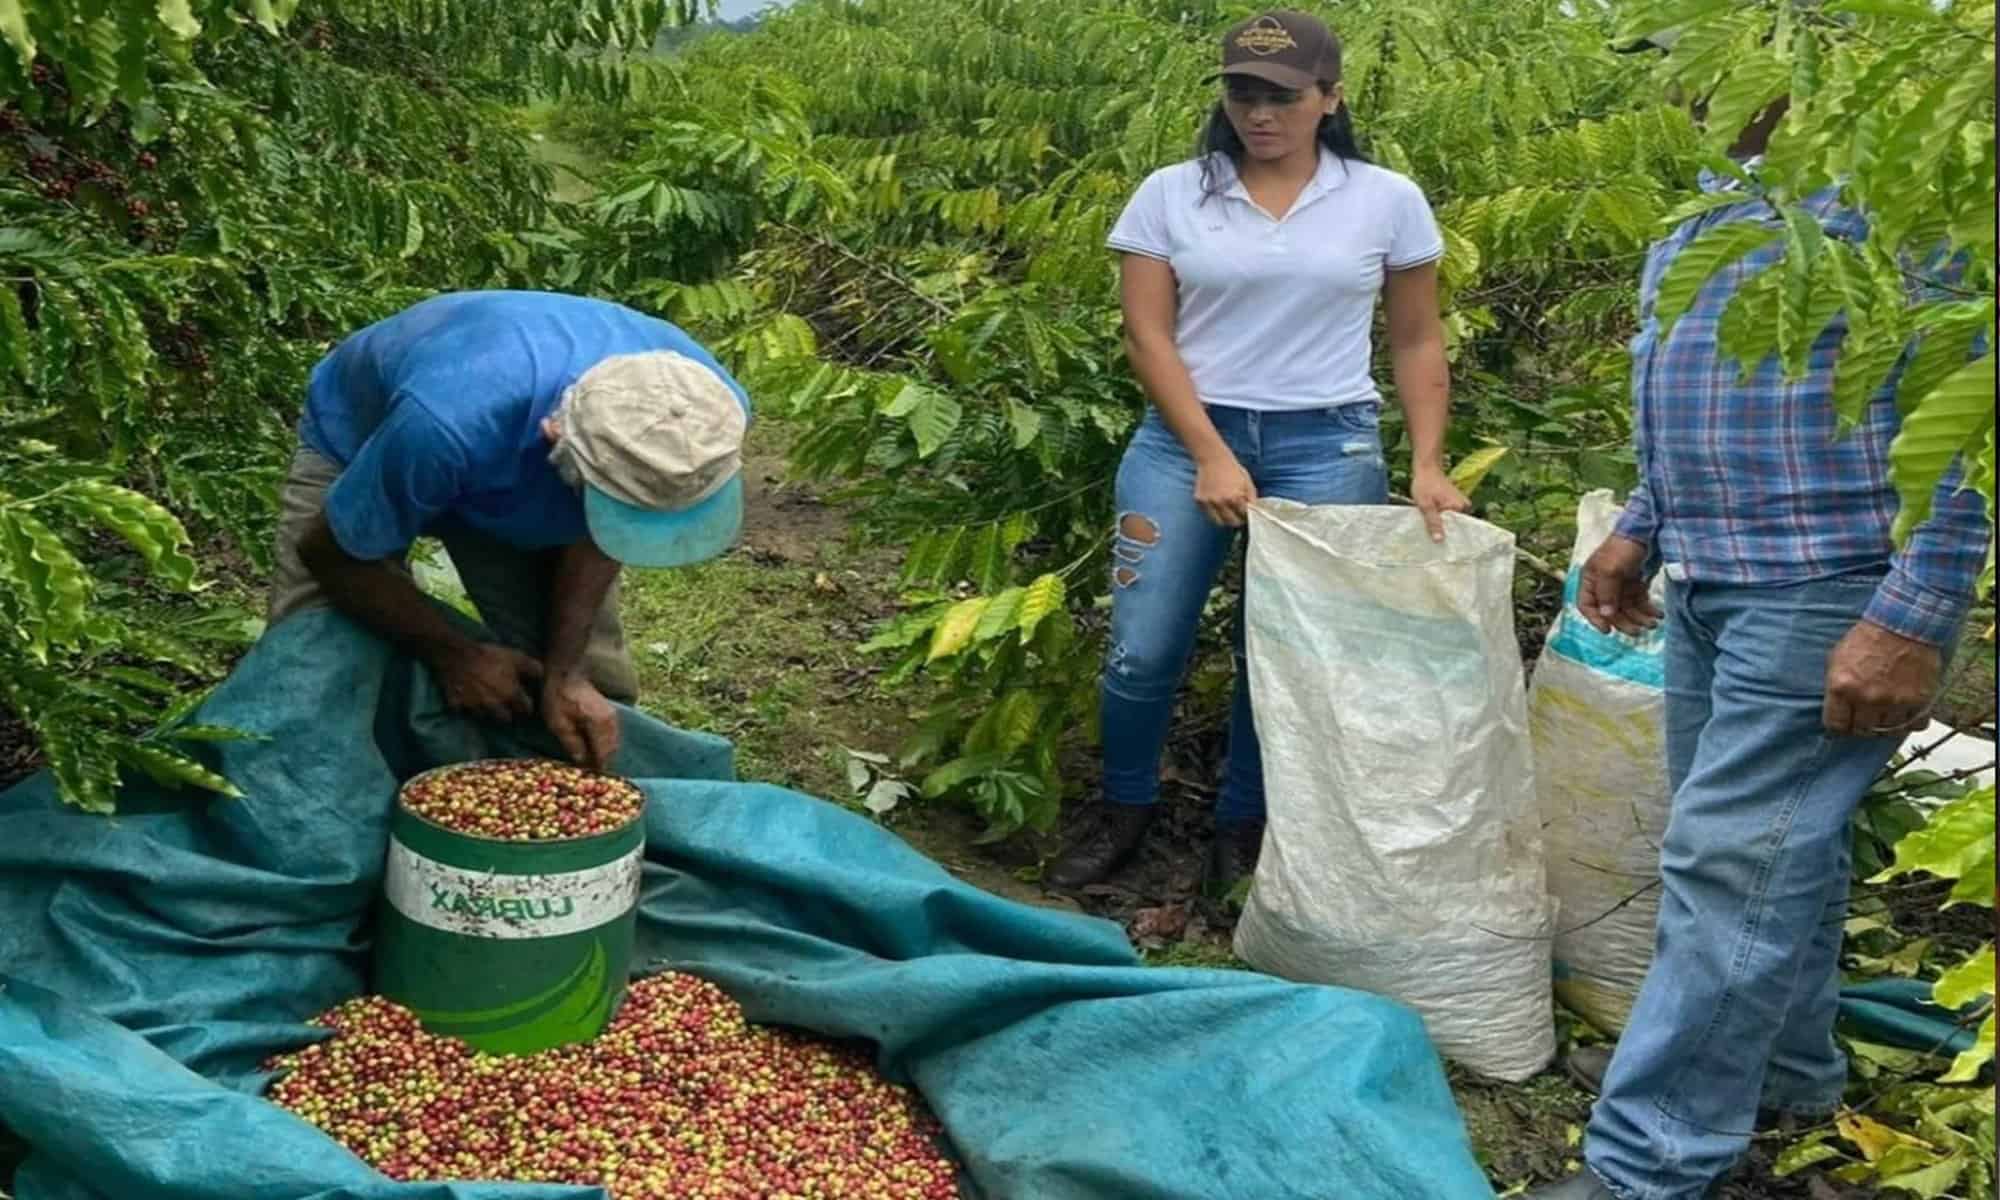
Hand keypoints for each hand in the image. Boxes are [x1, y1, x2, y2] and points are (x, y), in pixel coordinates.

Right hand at [433, 643, 542, 722]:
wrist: (458, 654)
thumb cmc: (491, 655)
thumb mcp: (517, 657)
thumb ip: (533, 668)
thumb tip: (542, 677)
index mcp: (512, 695)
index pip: (526, 709)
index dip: (526, 705)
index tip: (525, 702)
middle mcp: (495, 705)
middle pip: (506, 718)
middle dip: (508, 713)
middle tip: (507, 705)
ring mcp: (475, 707)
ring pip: (485, 716)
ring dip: (488, 711)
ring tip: (487, 702)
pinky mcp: (457, 704)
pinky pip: (462, 710)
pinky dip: (465, 706)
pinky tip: (466, 698)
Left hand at [543, 673, 620, 769]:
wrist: (566, 674)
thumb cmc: (559, 697)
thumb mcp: (558, 723)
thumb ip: (572, 744)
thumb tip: (582, 762)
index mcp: (599, 725)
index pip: (603, 755)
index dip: (597, 769)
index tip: (589, 780)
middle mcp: (611, 722)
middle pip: (611, 751)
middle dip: (602, 764)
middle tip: (590, 776)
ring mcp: (613, 717)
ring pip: (614, 744)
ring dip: (604, 755)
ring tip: (591, 765)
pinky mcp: (610, 714)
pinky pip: (612, 736)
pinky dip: (605, 746)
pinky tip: (594, 750)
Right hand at [1194, 452, 1256, 526]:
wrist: (1212, 458)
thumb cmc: (1232, 469)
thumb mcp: (1247, 481)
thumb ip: (1252, 498)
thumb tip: (1255, 511)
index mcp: (1234, 497)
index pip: (1244, 516)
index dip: (1247, 516)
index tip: (1247, 515)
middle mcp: (1220, 502)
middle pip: (1232, 522)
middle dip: (1237, 520)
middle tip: (1238, 516)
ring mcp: (1208, 502)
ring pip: (1219, 522)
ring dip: (1225, 519)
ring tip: (1228, 512)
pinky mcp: (1199, 501)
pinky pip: (1208, 514)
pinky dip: (1214, 512)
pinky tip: (1217, 503)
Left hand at [1411, 464, 1471, 542]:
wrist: (1426, 468)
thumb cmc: (1424, 484)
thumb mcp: (1425, 505)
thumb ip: (1433, 522)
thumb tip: (1439, 540)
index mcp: (1459, 507)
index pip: (1457, 529)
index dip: (1448, 538)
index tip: (1440, 547)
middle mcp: (1464, 506)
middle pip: (1454, 526)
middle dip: (1444, 533)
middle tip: (1433, 543)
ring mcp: (1460, 504)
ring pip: (1451, 521)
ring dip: (1442, 526)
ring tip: (1431, 535)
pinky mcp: (1454, 502)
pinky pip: (1449, 515)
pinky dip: (1441, 519)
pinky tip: (1433, 525)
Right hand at [1577, 534, 1661, 636]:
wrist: (1648, 531)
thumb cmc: (1623, 548)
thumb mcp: (1610, 569)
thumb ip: (1607, 593)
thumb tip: (1606, 615)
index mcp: (1591, 579)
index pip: (1587, 605)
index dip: (1595, 619)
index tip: (1608, 630)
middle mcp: (1604, 584)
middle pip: (1610, 611)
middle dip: (1624, 622)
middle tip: (1638, 631)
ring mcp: (1621, 585)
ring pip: (1627, 609)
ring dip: (1639, 619)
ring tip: (1653, 624)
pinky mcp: (1637, 583)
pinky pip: (1640, 602)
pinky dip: (1648, 610)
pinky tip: (1658, 615)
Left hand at [1824, 621, 1940, 738]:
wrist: (1904, 624)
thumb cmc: (1867, 638)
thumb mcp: (1837, 658)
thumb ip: (1835, 686)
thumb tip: (1834, 709)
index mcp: (1842, 687)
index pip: (1835, 725)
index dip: (1839, 727)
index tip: (1843, 725)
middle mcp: (1867, 698)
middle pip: (1862, 730)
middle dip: (1861, 726)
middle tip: (1864, 719)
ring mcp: (1894, 701)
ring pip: (1888, 731)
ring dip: (1885, 725)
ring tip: (1885, 715)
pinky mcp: (1919, 700)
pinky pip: (1915, 725)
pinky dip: (1910, 723)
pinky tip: (1906, 714)